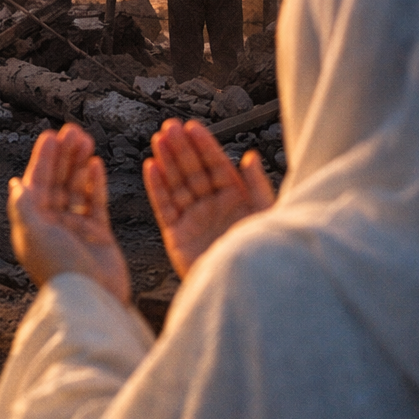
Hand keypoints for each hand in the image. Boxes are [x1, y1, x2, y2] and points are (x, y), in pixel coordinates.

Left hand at [8, 125, 130, 305]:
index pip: (36, 184)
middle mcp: (52, 225)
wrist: (93, 300)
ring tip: (86, 140)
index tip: (51, 136)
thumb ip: (24, 206)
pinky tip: (96, 164)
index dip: (43, 160)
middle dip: (64, 156)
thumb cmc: (60, 269)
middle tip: (74, 131)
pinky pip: (95, 202)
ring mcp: (76, 229)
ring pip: (76, 188)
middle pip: (57, 182)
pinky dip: (95, 183)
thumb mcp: (33, 234)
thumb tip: (15, 183)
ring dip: (79, 164)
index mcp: (32, 225)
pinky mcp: (98, 235)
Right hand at [144, 120, 275, 279]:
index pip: (217, 165)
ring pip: (177, 184)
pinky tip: (151, 168)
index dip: (204, 145)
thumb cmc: (260, 256)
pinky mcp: (178, 237)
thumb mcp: (266, 217)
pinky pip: (164, 208)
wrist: (243, 291)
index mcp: (236, 199)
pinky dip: (157, 188)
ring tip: (158, 140)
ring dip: (167, 161)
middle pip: (194, 171)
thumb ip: (258, 186)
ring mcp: (195, 220)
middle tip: (169, 127)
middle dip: (181, 148)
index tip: (192, 127)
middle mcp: (213, 207)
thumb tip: (250, 157)